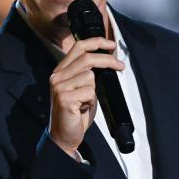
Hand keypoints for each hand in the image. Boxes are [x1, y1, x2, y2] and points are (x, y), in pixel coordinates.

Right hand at [48, 37, 124, 155]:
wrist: (64, 136)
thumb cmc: (75, 113)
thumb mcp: (81, 88)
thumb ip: (87, 73)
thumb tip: (107, 61)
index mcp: (61, 71)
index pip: (78, 47)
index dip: (96, 42)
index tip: (110, 45)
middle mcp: (57, 76)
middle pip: (87, 58)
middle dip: (108, 61)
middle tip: (120, 66)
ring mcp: (59, 87)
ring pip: (90, 77)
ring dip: (94, 91)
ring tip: (86, 101)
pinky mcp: (64, 98)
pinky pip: (89, 91)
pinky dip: (91, 101)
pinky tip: (83, 108)